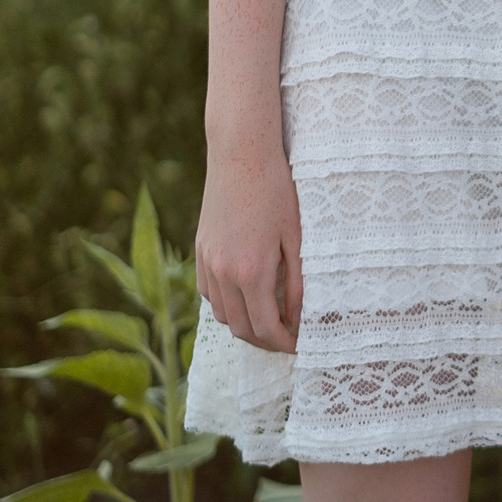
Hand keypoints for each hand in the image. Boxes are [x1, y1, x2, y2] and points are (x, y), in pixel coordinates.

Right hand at [194, 131, 303, 352]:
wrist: (241, 155)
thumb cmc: (278, 190)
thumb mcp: (297, 237)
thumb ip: (297, 282)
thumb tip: (297, 317)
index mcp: (252, 272)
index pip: (266, 327)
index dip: (284, 343)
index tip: (301, 346)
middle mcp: (224, 273)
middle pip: (241, 328)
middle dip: (266, 341)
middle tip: (288, 339)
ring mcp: (208, 263)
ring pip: (222, 315)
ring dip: (245, 325)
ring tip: (271, 321)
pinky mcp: (201, 251)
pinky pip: (209, 293)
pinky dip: (227, 305)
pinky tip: (247, 297)